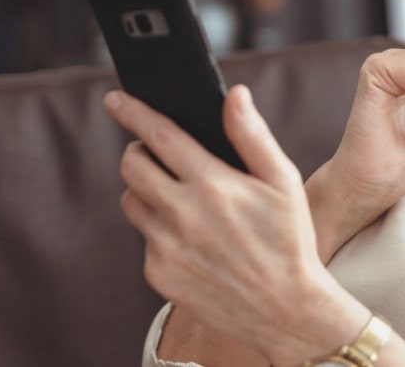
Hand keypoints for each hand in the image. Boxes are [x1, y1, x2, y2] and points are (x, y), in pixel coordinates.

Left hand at [106, 85, 368, 366]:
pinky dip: (158, 229)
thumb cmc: (289, 238)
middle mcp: (182, 213)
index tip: (115, 98)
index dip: (132, 112)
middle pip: (132, 166)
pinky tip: (191, 236)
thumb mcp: (283, 181)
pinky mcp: (158, 273)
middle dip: (138, 151)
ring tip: (177, 196)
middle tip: (157, 153)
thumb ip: (253, 134)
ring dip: (145, 190)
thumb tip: (234, 94)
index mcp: (212, 183)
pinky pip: (144, 238)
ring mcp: (166, 246)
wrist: (286, 310)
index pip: (158, 134)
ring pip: (131, 201)